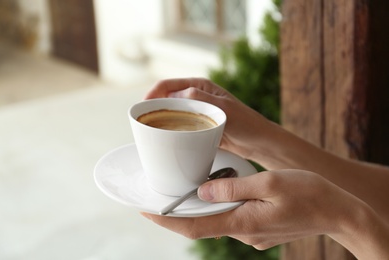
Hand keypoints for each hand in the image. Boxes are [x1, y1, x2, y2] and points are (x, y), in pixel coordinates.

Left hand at [142, 169, 358, 249]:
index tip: (146, 210)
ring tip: (181, 193)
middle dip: (177, 215)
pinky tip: (216, 193)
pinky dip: (218, 208)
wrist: (338, 212)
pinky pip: (232, 218)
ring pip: (217, 221)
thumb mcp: (269, 183)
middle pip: (202, 225)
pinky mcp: (259, 229)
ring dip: (198, 210)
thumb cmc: (308, 194)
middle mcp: (244, 232)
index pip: (194, 226)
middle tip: (157, 199)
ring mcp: (252, 233)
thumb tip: (202, 192)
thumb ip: (233, 187)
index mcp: (243, 222)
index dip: (167, 221)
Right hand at [145, 78, 273, 158]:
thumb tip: (178, 96)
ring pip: (171, 115)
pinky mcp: (199, 127)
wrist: (259, 143)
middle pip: (166, 100)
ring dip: (160, 122)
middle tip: (143, 124)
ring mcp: (196, 113)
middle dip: (152, 110)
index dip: (152, 94)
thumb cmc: (247, 123)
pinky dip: (171, 133)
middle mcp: (196, 97)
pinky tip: (166, 141)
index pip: (167, 85)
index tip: (142, 108)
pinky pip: (179, 128)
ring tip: (151, 133)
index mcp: (200, 86)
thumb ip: (201, 99)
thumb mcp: (224, 108)